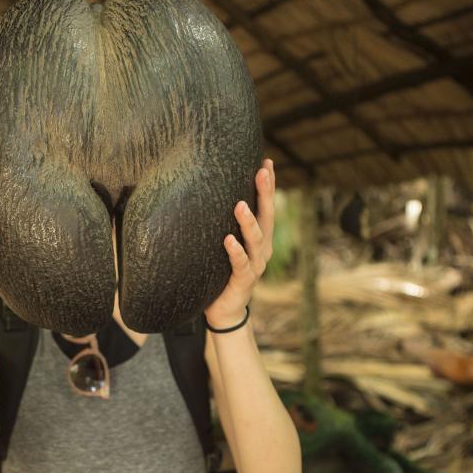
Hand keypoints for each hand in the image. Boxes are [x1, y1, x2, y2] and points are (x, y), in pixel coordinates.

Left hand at [204, 158, 275, 328]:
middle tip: (261, 172)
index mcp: (259, 238)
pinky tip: (228, 240)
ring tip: (240, 205)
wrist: (224, 309)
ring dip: (248, 222)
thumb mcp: (224, 245)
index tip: (266, 162)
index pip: (265, 207)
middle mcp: (261, 249)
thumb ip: (222, 224)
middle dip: (265, 194)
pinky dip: (235, 252)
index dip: (268, 186)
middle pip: (267, 217)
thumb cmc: (221, 272)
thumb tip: (204, 193)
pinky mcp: (244, 281)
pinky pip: (241, 264)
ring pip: (255, 239)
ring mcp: (255, 265)